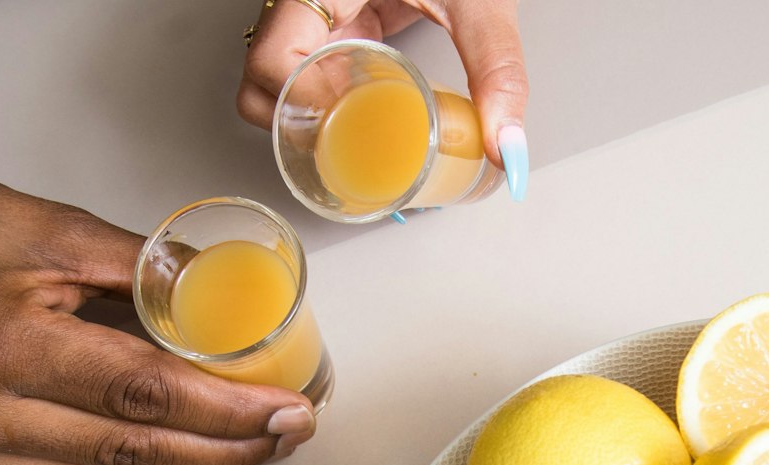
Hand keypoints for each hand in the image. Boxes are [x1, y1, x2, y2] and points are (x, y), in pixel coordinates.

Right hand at [0, 163, 316, 464]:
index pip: (141, 392)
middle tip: (288, 434)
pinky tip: (180, 452)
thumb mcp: (48, 226)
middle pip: (130, 452)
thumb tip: (226, 299)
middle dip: (224, 449)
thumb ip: (142, 270)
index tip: (287, 410)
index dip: (226, 410)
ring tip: (251, 446)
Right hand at [236, 0, 528, 195]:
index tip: (346, 127)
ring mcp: (323, 13)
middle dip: (296, 123)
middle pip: (263, 81)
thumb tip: (505, 146)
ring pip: (281, 81)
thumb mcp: (479, 3)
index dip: (299, 104)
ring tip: (357, 135)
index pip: (273, 58)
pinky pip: (315, 69)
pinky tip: (367, 116)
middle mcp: (310, 0)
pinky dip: (334, 101)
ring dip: (312, 117)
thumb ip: (497, 71)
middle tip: (346, 144)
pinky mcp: (343, 20)